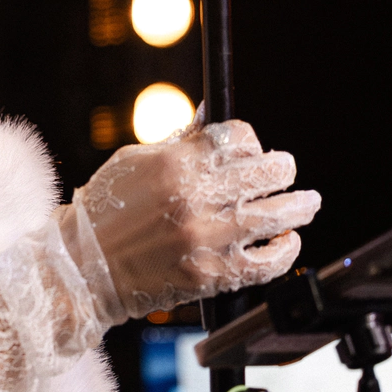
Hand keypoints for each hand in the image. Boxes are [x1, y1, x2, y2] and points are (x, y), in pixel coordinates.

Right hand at [65, 118, 319, 318]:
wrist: (84, 267)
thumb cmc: (105, 211)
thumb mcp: (135, 161)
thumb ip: (180, 140)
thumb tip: (210, 116)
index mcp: (176, 163)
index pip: (236, 136)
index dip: (250, 139)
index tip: (251, 147)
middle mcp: (196, 197)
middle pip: (266, 170)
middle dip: (282, 167)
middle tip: (285, 170)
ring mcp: (208, 238)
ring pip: (277, 214)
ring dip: (300, 205)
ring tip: (307, 203)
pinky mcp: (213, 275)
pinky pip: (267, 262)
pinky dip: (286, 250)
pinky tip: (287, 241)